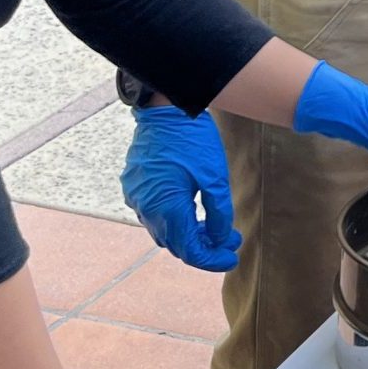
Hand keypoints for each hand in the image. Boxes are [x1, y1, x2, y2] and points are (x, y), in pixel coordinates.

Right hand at [120, 106, 241, 272]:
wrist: (165, 109)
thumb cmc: (193, 140)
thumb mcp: (214, 175)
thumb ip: (218, 212)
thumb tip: (220, 238)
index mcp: (166, 208)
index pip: (190, 250)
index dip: (212, 259)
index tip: (232, 258)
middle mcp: (146, 208)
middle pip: (176, 244)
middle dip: (205, 247)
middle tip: (231, 242)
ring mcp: (136, 198)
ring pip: (164, 232)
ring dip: (189, 235)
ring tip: (217, 230)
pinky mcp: (135, 188)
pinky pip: (154, 216)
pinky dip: (175, 222)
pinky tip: (194, 215)